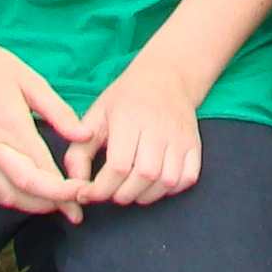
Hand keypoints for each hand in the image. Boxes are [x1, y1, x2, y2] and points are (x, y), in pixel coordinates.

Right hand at [0, 38, 91, 218]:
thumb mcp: (32, 81)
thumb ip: (59, 112)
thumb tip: (85, 136)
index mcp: (11, 126)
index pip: (41, 168)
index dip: (64, 187)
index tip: (84, 192)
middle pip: (25, 188)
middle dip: (53, 203)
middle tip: (75, 209)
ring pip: (6, 196)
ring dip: (33, 205)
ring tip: (56, 204)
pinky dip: (11, 199)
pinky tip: (28, 197)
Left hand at [65, 52, 205, 209]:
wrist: (166, 76)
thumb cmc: (126, 99)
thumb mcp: (95, 116)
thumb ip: (79, 152)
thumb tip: (76, 186)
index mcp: (129, 117)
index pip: (118, 166)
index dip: (100, 189)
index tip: (88, 193)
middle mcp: (159, 127)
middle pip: (144, 176)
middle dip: (122, 194)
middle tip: (111, 191)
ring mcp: (180, 136)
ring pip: (167, 180)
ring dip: (146, 195)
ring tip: (131, 189)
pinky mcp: (195, 143)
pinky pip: (188, 177)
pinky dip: (171, 189)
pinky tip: (155, 183)